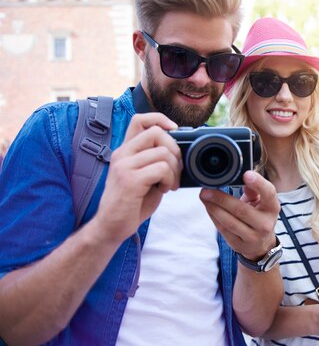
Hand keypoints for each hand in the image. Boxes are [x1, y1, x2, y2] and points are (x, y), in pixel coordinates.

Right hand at [94, 113, 180, 241]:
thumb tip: (180, 150)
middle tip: (176, 169)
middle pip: (156, 132)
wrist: (112, 227)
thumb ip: (155, 160)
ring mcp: (124, 166)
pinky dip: (170, 179)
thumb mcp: (145, 176)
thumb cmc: (131, 203)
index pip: (139, 119)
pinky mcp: (130, 180)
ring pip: (163, 152)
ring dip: (174, 170)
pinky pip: (161, 168)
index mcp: (125, 151)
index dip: (160, 119)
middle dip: (175, 149)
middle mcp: (122, 154)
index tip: (175, 131)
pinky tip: (165, 189)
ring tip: (169, 184)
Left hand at [199, 170, 279, 259]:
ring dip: (214, 208)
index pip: (268, 193)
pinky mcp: (239, 244)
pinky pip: (223, 229)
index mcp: (272, 208)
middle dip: (221, 198)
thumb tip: (244, 178)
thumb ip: (253, 190)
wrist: (261, 244)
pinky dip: (213, 217)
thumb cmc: (259, 216)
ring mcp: (252, 237)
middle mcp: (265, 223)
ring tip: (204, 197)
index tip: (246, 174)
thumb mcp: (261, 202)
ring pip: (229, 221)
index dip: (258, 183)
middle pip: (241, 209)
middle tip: (207, 189)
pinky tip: (208, 207)